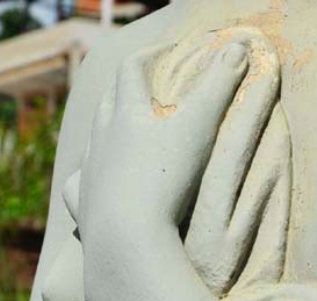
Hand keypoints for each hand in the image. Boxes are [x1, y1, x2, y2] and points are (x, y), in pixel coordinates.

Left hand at [78, 40, 249, 261]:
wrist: (125, 239)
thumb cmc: (163, 181)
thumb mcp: (200, 128)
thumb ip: (220, 86)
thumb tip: (240, 45)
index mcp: (125, 114)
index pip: (131, 70)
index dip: (149, 56)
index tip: (166, 53)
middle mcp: (100, 140)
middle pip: (107, 103)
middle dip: (123, 89)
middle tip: (141, 88)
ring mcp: (88, 174)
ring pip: (92, 142)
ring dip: (104, 132)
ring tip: (118, 134)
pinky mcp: (82, 207)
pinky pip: (76, 187)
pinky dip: (84, 181)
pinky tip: (90, 185)